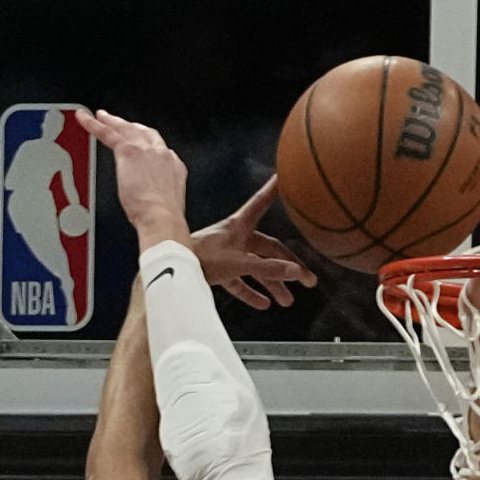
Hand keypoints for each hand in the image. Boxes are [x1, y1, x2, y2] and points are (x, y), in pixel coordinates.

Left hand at [75, 109, 187, 243]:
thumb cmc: (163, 219)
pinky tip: (84, 119)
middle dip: (131, 127)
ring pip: (125, 129)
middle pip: (143, 132)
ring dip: (112, 121)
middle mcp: (161, 153)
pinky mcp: (128, 150)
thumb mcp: (166, 203)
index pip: (159, 150)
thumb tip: (147, 200)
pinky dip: (93, 125)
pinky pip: (107, 133)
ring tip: (100, 117)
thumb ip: (156, 193)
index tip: (142, 147)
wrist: (161, 218)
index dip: (148, 146)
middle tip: (119, 123)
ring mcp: (145, 149)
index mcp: (173, 167)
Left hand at [191, 176, 317, 310]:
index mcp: (239, 227)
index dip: (273, 190)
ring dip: (272, 284)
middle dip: (288, 266)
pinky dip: (252, 292)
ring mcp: (228, 254)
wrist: (172, 271)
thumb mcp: (239, 263)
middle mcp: (236, 237)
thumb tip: (296, 271)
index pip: (261, 203)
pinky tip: (263, 304)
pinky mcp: (219, 271)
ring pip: (257, 268)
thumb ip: (268, 268)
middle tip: (307, 279)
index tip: (283, 176)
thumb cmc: (201, 259)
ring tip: (287, 301)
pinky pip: (240, 282)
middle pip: (269, 250)